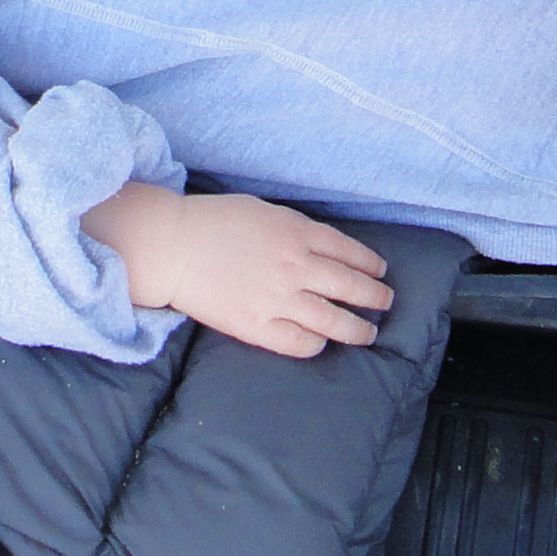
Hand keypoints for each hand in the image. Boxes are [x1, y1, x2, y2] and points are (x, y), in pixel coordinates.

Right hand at [80, 182, 391, 356]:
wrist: (171, 246)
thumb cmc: (212, 222)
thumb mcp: (264, 211)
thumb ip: (296, 229)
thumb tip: (320, 246)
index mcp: (298, 233)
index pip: (350, 252)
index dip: (371, 264)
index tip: (380, 272)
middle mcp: (296, 266)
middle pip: (351, 286)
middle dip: (375, 297)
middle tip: (385, 303)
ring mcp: (278, 299)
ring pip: (334, 320)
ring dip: (357, 328)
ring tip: (368, 333)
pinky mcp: (257, 326)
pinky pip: (300, 343)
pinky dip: (317, 344)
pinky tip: (321, 342)